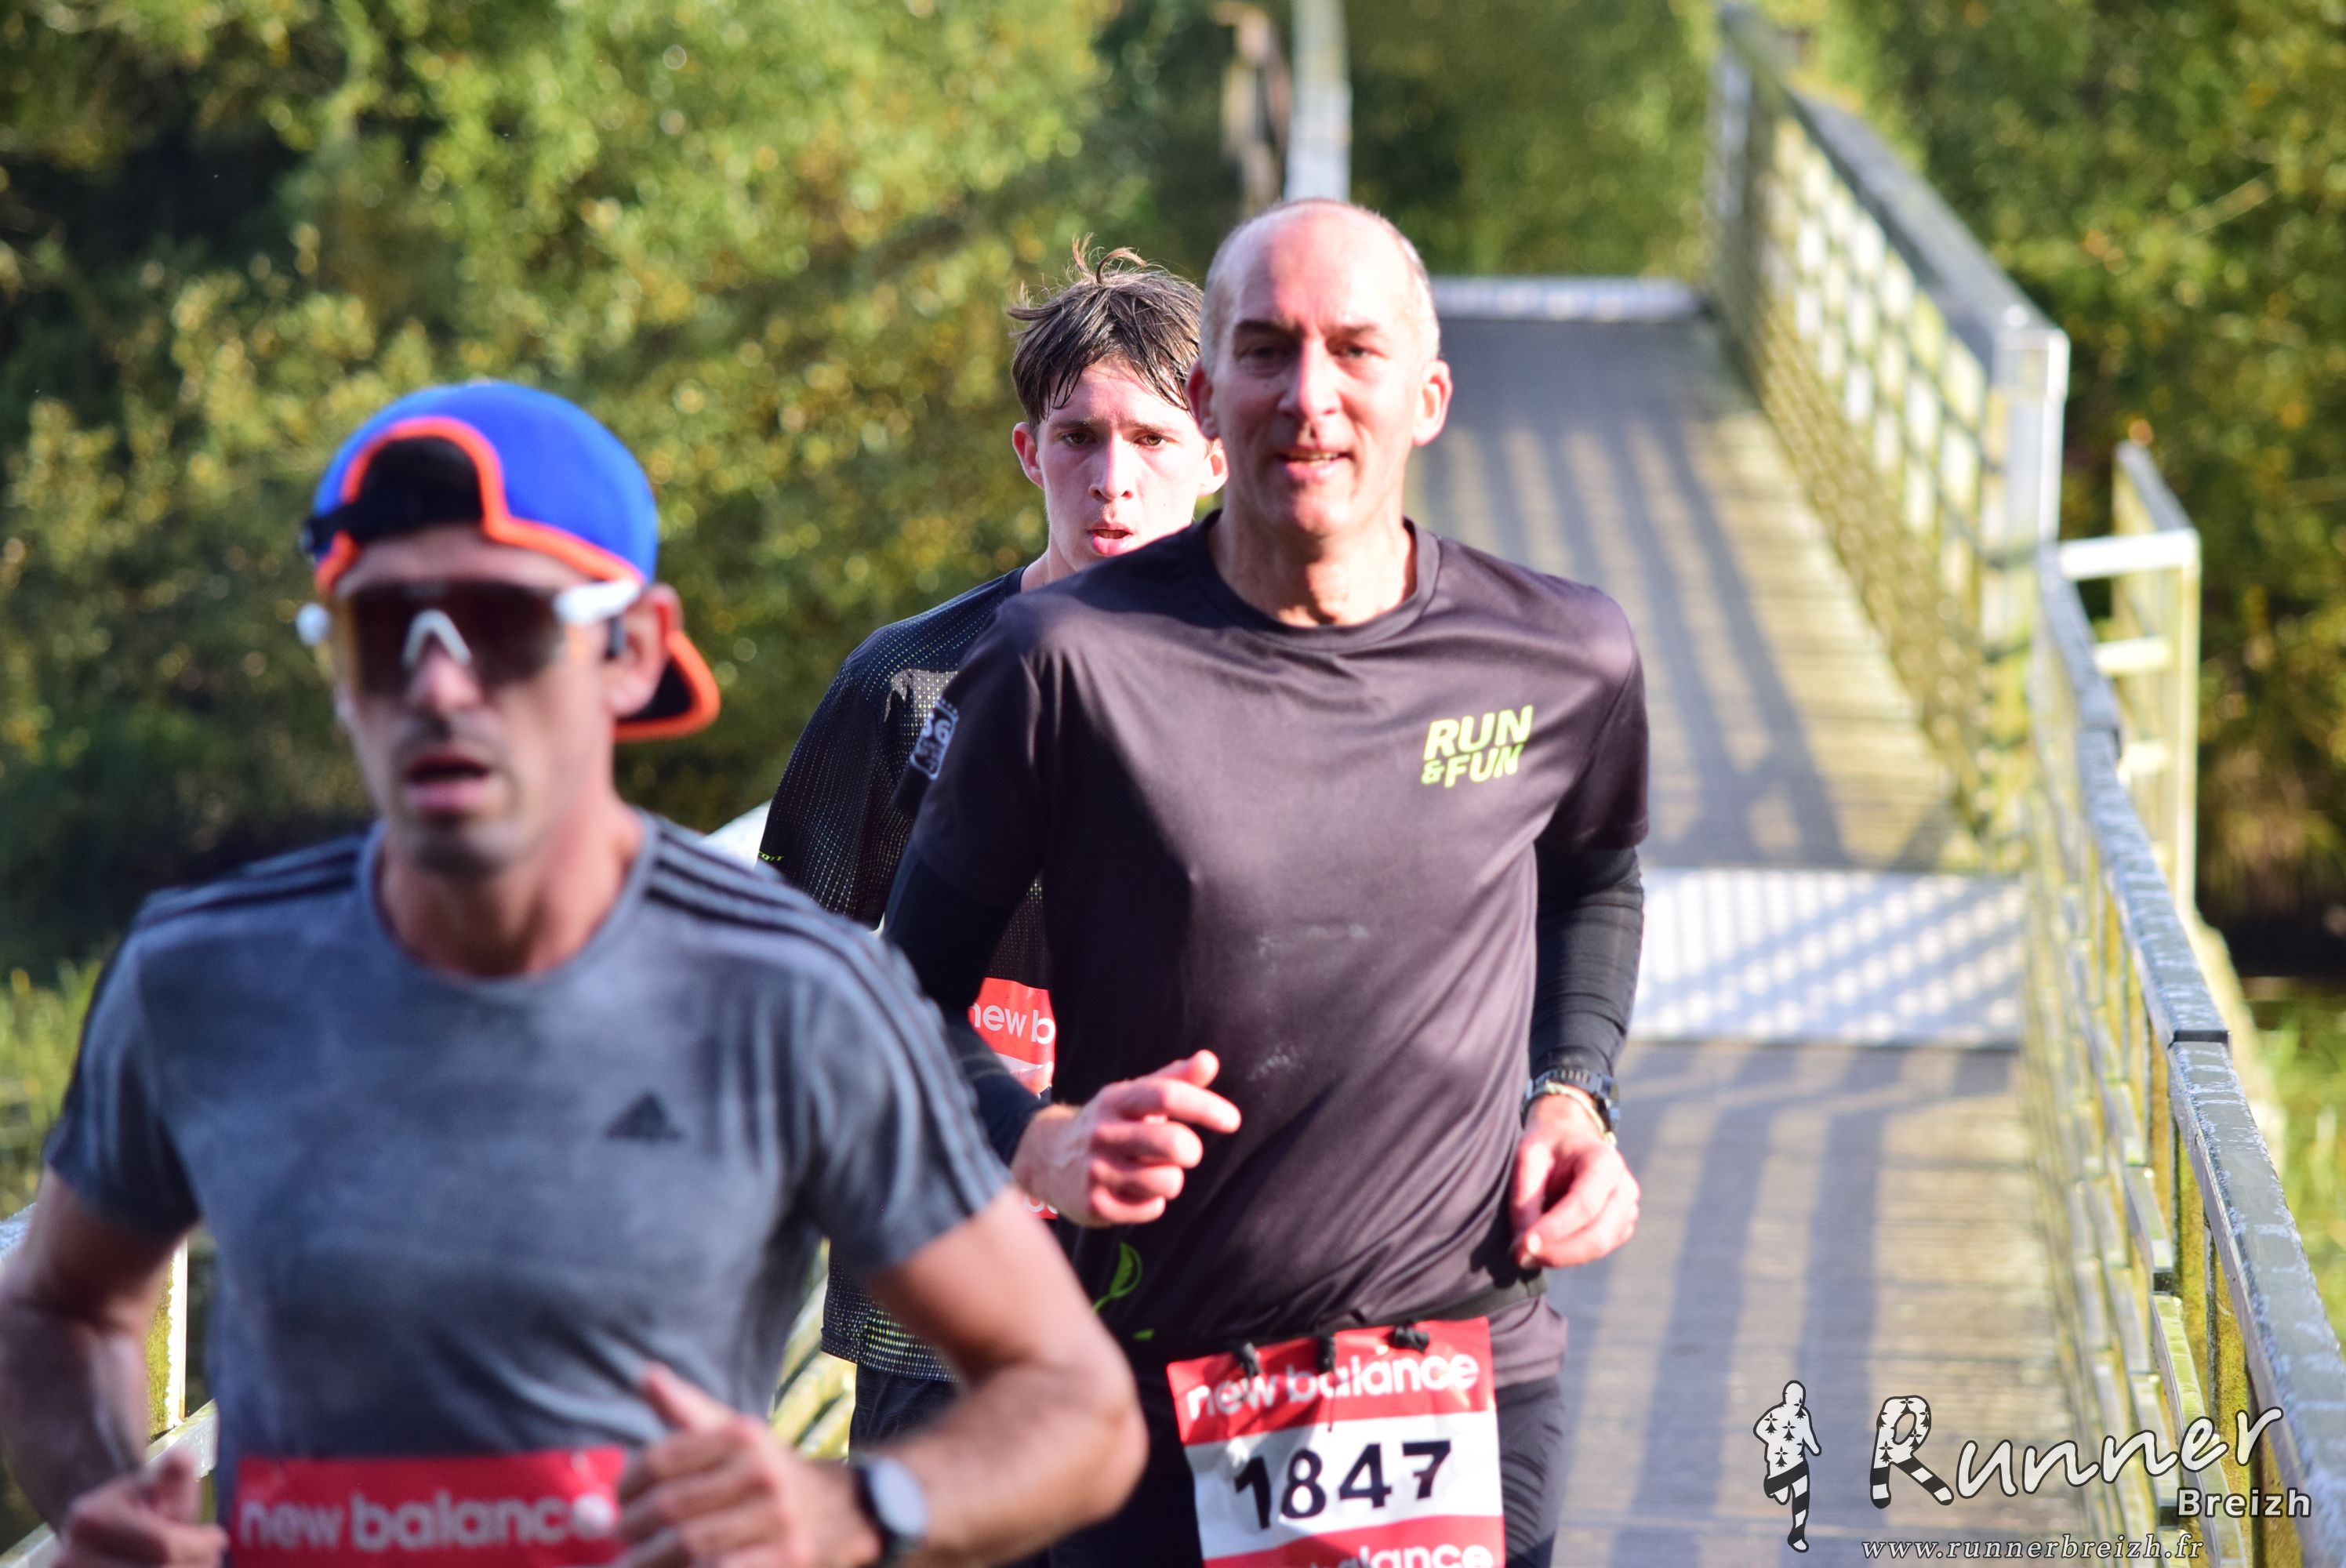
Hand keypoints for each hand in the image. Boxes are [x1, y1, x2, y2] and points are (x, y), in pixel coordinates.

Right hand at [56, 1450, 223, 1567]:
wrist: (97, 1535)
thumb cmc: (136, 1508)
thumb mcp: (153, 1487)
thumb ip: (172, 1476)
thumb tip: (183, 1458)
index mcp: (90, 1520)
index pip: (163, 1545)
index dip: (200, 1544)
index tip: (219, 1538)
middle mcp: (70, 1559)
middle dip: (197, 1566)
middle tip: (213, 1559)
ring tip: (201, 1566)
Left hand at [618, 1364, 878, 1567]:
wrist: (843, 1509)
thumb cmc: (767, 1470)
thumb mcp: (734, 1433)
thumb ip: (686, 1409)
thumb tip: (647, 1375)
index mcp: (741, 1435)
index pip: (662, 1458)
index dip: (628, 1483)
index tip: (620, 1500)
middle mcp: (761, 1470)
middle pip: (670, 1505)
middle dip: (632, 1528)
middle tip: (619, 1538)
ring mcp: (776, 1516)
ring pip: (689, 1544)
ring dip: (648, 1560)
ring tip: (630, 1564)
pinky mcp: (788, 1557)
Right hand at [1011, 1051, 1241, 1226]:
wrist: (1046, 1157)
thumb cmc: (1110, 1122)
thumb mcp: (1135, 1095)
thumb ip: (1176, 1079)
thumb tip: (1210, 1059)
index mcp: (1117, 1099)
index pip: (1167, 1096)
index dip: (1206, 1107)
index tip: (1233, 1121)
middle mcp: (1103, 1132)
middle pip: (1172, 1143)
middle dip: (1191, 1151)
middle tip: (1185, 1153)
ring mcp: (1096, 1170)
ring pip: (1167, 1181)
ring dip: (1172, 1179)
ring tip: (1154, 1172)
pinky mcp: (1094, 1205)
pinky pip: (1151, 1209)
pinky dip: (1153, 1202)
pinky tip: (1135, 1192)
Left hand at [1508, 1090, 1637, 1269]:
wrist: (1570, 1138)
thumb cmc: (1547, 1146)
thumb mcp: (1527, 1158)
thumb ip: (1524, 1200)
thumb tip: (1523, 1246)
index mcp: (1605, 1161)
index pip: (1583, 1205)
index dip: (1553, 1230)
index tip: (1523, 1246)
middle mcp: (1624, 1187)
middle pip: (1597, 1235)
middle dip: (1556, 1253)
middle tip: (1519, 1257)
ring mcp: (1628, 1209)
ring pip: (1599, 1248)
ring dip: (1560, 1257)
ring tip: (1526, 1252)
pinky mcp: (1622, 1226)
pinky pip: (1598, 1251)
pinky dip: (1570, 1255)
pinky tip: (1545, 1246)